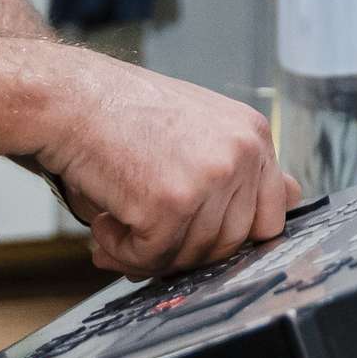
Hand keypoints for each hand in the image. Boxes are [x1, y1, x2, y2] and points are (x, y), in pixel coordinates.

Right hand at [30, 51, 296, 276]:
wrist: (69, 98)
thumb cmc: (123, 113)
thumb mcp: (200, 127)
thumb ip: (240, 167)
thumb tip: (287, 205)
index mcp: (253, 135)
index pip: (271, 216)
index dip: (230, 238)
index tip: (195, 235)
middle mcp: (241, 155)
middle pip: (229, 245)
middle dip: (183, 248)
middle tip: (143, 231)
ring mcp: (210, 180)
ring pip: (190, 256)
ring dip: (147, 250)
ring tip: (116, 219)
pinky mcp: (171, 206)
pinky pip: (152, 259)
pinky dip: (121, 251)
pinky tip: (105, 221)